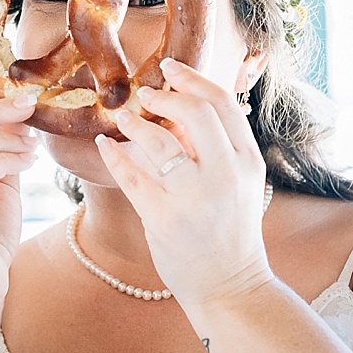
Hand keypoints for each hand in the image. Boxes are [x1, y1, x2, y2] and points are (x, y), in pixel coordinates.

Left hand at [95, 58, 271, 305]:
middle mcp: (226, 175)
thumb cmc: (229, 228)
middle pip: (195, 111)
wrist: (230, 284)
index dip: (193, 78)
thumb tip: (177, 105)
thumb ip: (214, 145)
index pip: (222, 103)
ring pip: (158, 140)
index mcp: (248, 160)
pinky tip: (105, 145)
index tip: (170, 67)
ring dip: (134, 123)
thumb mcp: (238, 182)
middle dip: (165, 95)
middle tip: (146, 94)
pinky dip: (114, 154)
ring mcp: (194, 197)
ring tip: (122, 118)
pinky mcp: (164, 217)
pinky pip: (131, 175)